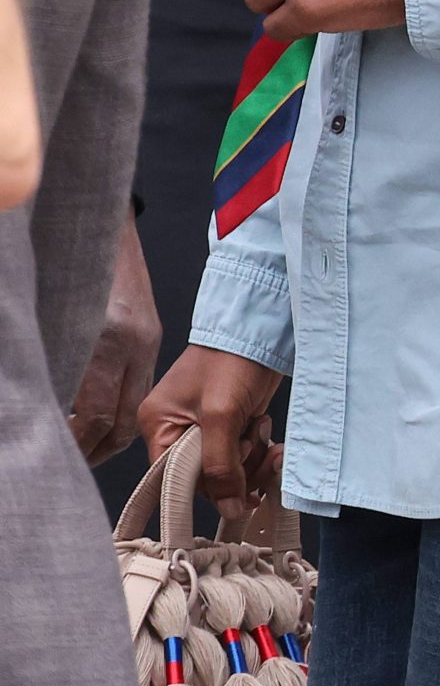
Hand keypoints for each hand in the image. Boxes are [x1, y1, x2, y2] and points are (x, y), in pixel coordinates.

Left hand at [69, 212, 161, 463]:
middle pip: (122, 424)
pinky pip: (140, 388)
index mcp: (108, 340)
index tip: (52, 453)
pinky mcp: (153, 335)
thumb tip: (39, 407)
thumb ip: (53, 365)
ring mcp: (149, 340)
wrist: (104, 224)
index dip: (74, 444)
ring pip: (136, 411)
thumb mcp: (53, 319)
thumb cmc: (66, 267)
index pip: (97, 417)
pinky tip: (98, 416)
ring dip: (109, 438)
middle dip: (92, 451)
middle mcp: (135, 345)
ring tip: (81, 447)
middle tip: (65, 462)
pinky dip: (121, 411)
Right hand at [139, 344, 282, 524]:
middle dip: (237, 471)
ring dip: (253, 460)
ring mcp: (205, 427)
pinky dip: (259, 450)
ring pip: (228, 470)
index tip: (236, 489)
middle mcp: (176, 429)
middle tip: (255, 451)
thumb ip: (221, 467)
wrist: (261, 328)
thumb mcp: (221, 415)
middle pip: (204, 477)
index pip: (174, 478)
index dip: (205, 489)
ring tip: (264, 434)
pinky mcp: (230, 423)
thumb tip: (230, 510)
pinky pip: (242, 455)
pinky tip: (268, 432)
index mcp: (158, 425)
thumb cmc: (231, 360)